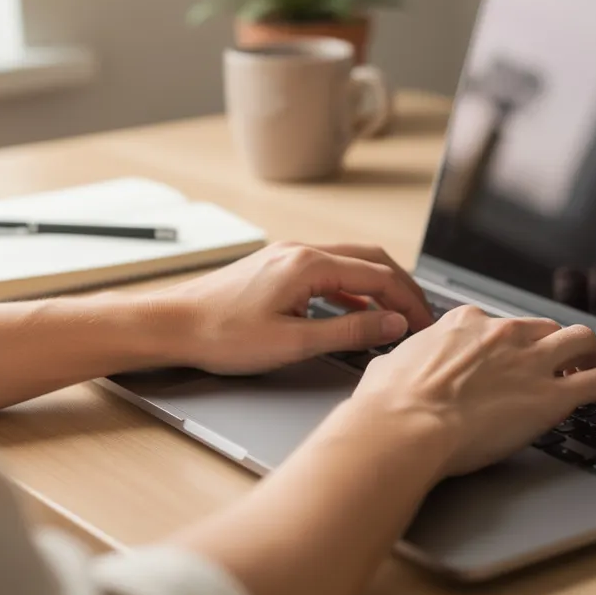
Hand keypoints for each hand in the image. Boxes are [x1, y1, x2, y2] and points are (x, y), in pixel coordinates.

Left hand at [152, 242, 433, 374]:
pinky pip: (328, 271)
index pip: (379, 276)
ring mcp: (287, 257)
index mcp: (308, 265)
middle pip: (370, 261)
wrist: (169, 325)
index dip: (409, 301)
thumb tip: (392, 325)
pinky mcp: (277, 268)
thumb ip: (349, 332)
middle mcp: (300, 251)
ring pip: (350, 263)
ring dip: (378, 288)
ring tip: (397, 316)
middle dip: (402, 288)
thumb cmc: (221, 335)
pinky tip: (357, 313)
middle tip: (422, 317)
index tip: (426, 325)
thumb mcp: (292, 343)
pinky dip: (353, 290)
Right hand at [346, 306, 595, 477]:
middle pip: (545, 327)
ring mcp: (530, 362)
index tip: (510, 356)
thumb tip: (393, 368)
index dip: (510, 342)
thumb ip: (403, 361)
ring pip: (582, 340)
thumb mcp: (390, 366)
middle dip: (555, 344)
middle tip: (559, 364)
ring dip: (592, 355)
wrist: (404, 427)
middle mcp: (502, 334)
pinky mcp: (550, 396)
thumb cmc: (389, 404)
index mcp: (464, 324)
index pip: (498, 323)